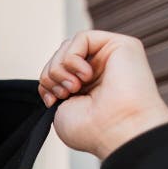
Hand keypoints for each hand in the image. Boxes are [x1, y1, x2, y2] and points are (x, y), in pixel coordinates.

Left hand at [38, 30, 167, 159]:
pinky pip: (82, 37)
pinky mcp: (122, 45)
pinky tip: (85, 76)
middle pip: (60, 56)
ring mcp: (111, 57)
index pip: (55, 70)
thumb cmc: (92, 129)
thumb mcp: (61, 109)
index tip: (51, 101)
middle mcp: (100, 71)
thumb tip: (53, 72)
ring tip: (74, 88)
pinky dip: (73, 58)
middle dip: (50, 75)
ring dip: (59, 68)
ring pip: (68, 46)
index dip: (45, 83)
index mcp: (87, 88)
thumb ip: (56, 86)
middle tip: (64, 94)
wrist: (116, 131)